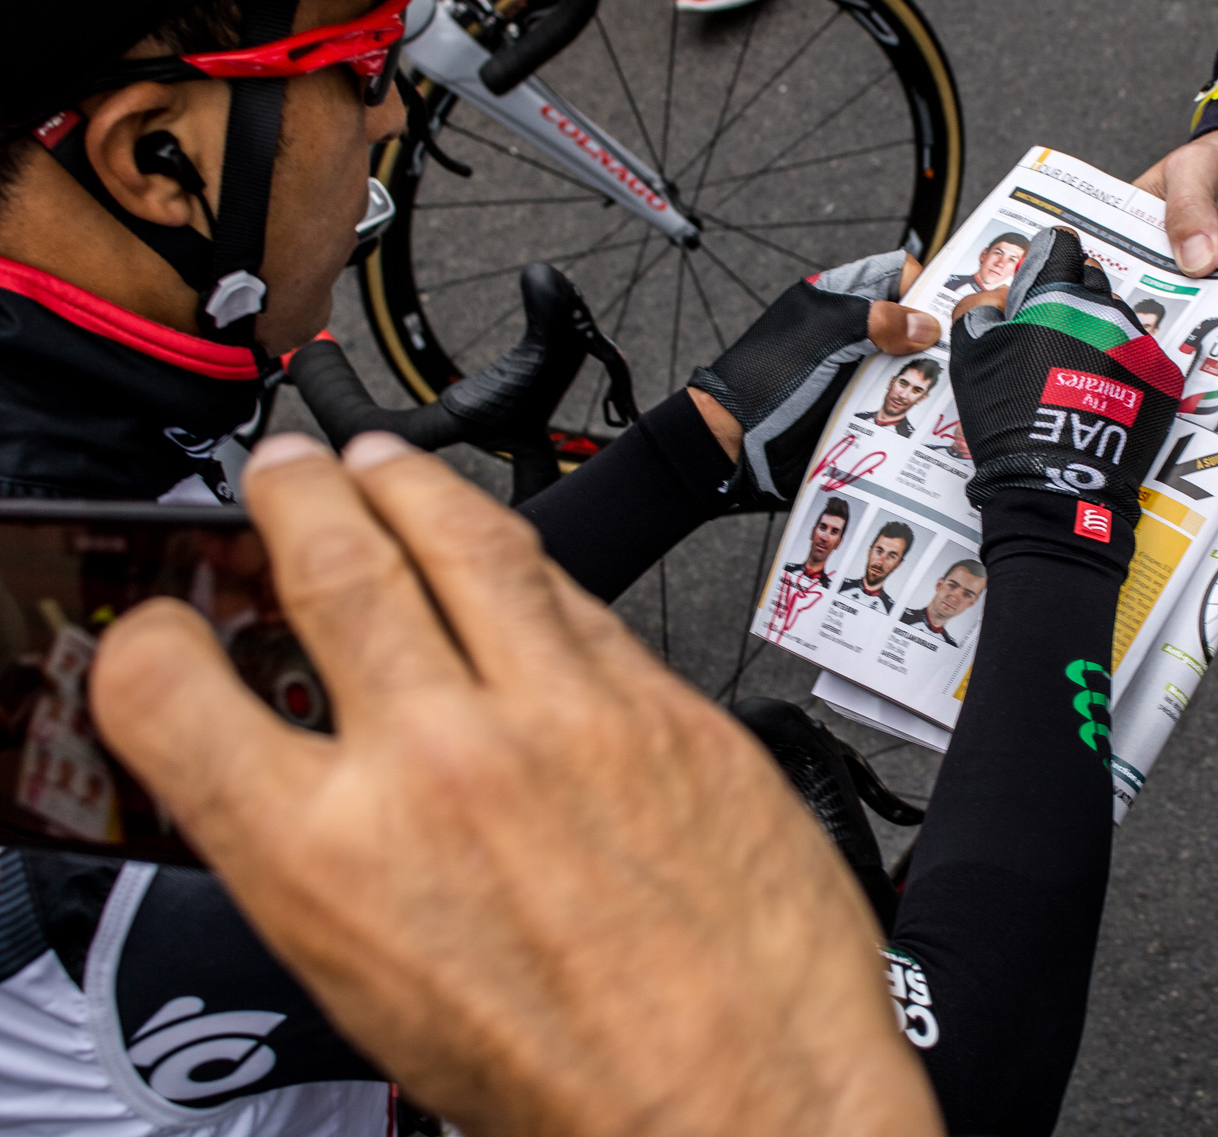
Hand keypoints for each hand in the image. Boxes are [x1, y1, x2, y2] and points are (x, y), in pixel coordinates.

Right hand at [90, 433, 942, 1136]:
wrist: (746, 1099)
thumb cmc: (572, 1082)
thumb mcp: (382, 988)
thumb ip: (327, 858)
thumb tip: (298, 784)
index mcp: (330, 857)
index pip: (168, 691)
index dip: (148, 644)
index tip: (167, 629)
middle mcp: (441, 761)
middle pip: (337, 561)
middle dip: (299, 495)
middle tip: (289, 473)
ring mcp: (563, 715)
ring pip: (471, 542)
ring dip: (415, 487)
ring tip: (391, 467)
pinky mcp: (663, 704)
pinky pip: (582, 601)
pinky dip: (532, 565)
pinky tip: (519, 556)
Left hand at [688, 251, 937, 503]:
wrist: (734, 437)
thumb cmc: (767, 373)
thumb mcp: (822, 334)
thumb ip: (874, 321)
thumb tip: (927, 326)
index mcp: (837, 298)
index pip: (892, 275)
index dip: (920, 286)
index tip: (946, 312)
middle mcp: (849, 330)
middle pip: (906, 322)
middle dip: (932, 336)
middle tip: (960, 354)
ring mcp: (852, 369)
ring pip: (904, 363)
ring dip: (924, 375)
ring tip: (951, 387)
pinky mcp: (854, 405)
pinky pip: (891, 398)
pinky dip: (910, 405)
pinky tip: (931, 414)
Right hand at [950, 227, 1181, 527]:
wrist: (1056, 482)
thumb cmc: (1007, 420)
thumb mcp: (969, 357)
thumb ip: (977, 309)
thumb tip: (999, 296)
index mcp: (1057, 297)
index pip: (1061, 248)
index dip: (1047, 257)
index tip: (1042, 273)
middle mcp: (1105, 312)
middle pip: (1093, 281)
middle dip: (1073, 296)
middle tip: (1053, 331)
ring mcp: (1138, 345)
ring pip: (1118, 320)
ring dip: (1099, 332)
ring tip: (1077, 372)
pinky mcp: (1162, 378)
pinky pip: (1141, 357)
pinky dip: (1123, 367)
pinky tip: (1100, 394)